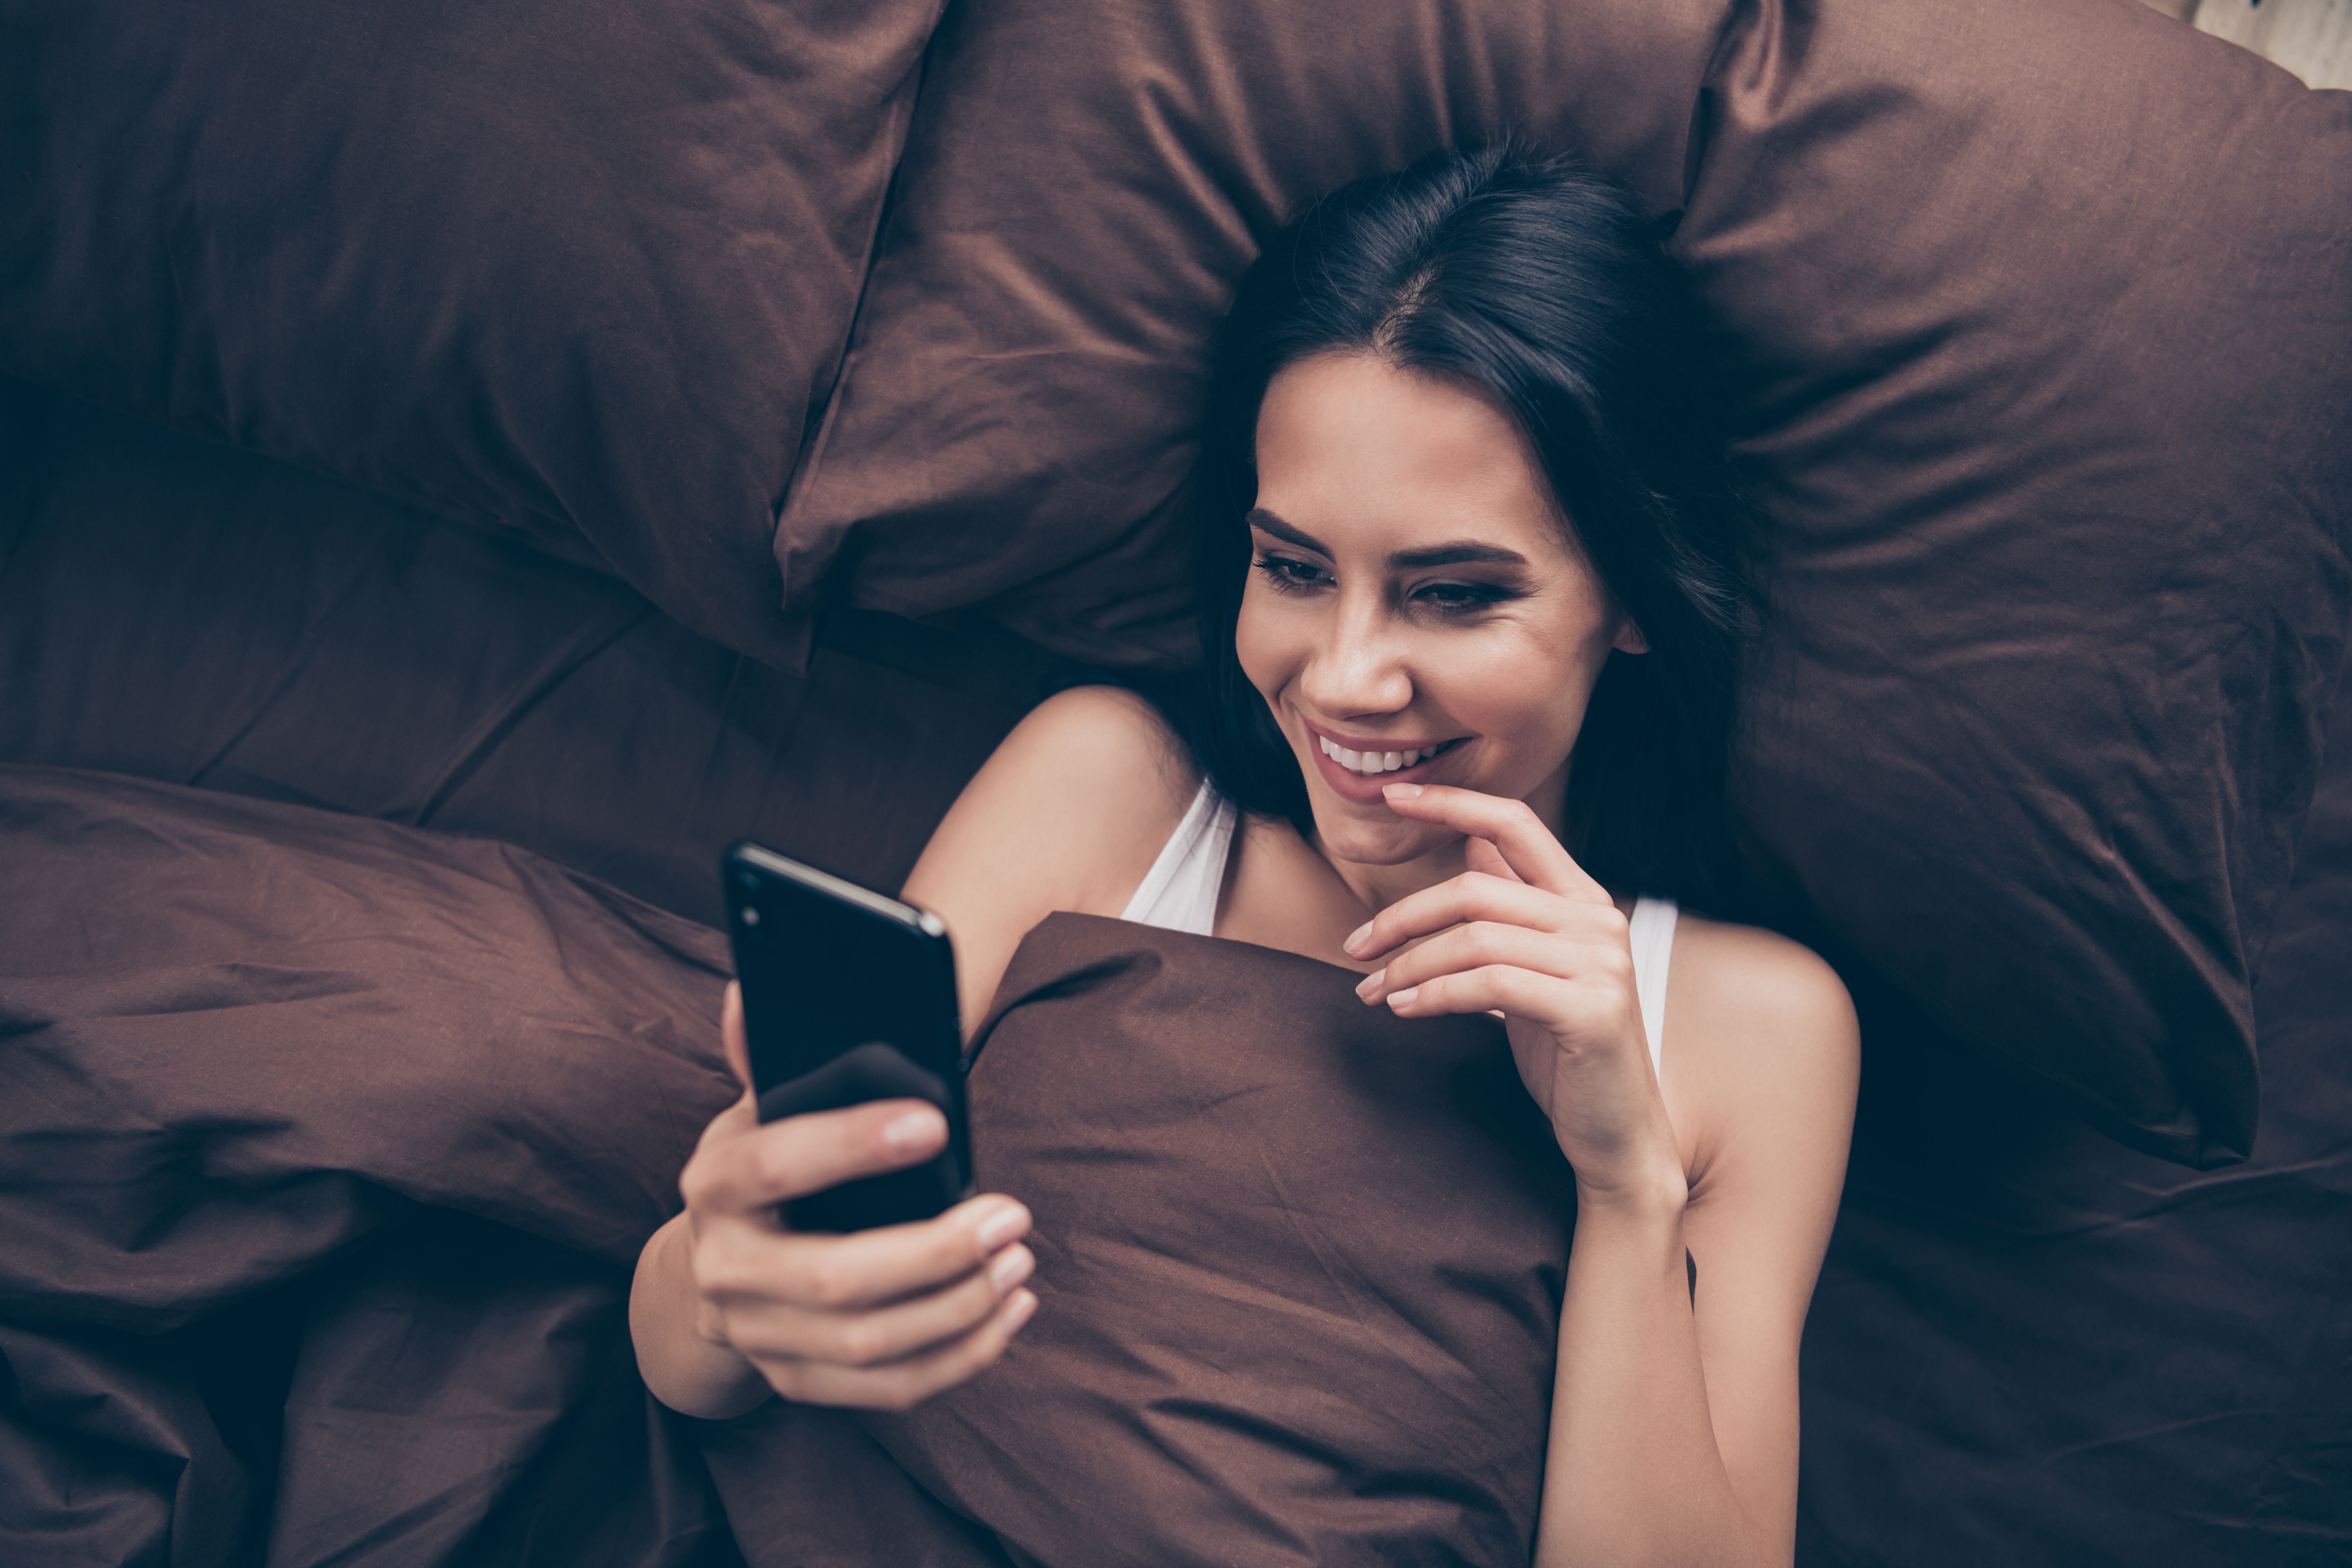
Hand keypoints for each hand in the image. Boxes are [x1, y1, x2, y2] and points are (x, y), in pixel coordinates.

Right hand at [674, 983, 1038, 1409]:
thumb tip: (754, 989)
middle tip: (1012, 1216)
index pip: (777, 1165)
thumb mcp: (757, 1110)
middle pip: (834, 1279)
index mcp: (715, 1185)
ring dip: (960, 1306)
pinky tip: (1008, 1312)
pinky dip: (959, 1357)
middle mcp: (726, 1268)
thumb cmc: (763, 1173)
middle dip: (935, 1251)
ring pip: (868, 1343)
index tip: (937, 1123)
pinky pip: (889, 1389)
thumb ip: (766, 1055)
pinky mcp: (796, 1383)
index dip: (852, 1144)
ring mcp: (758, 1335)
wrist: (716, 1273)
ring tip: (1019, 1259)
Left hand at [1344, 785, 1685, 1208]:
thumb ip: (1510, 905)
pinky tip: (1406, 1010)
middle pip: (1475, 887)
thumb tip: (1472, 840)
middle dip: (1403, 916)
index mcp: (1583, 899)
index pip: (1515, 823)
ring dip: (1409, 965)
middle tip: (1357, 948)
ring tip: (1374, 992)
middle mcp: (1598, 920)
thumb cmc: (1565, 1050)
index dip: (1453, 801)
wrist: (1617, 1131)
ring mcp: (1601, 964)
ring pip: (1474, 938)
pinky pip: (1490, 985)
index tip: (1393, 794)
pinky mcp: (1590, 1009)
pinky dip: (1436, 994)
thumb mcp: (1531, 967)